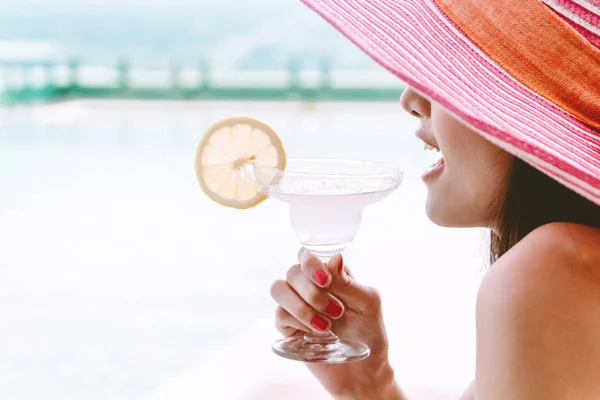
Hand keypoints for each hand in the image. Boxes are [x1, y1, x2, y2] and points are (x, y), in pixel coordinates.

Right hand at [270, 248, 395, 397]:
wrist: (364, 371)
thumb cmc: (369, 332)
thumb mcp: (367, 303)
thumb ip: (348, 282)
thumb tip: (334, 257)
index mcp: (329, 273)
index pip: (307, 254)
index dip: (310, 262)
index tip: (325, 280)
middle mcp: (308, 285)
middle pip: (292, 271)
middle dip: (312, 292)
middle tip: (336, 311)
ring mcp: (296, 305)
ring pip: (279, 288)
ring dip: (301, 306)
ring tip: (326, 326)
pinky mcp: (288, 327)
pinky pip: (280, 315)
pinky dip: (299, 322)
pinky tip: (318, 333)